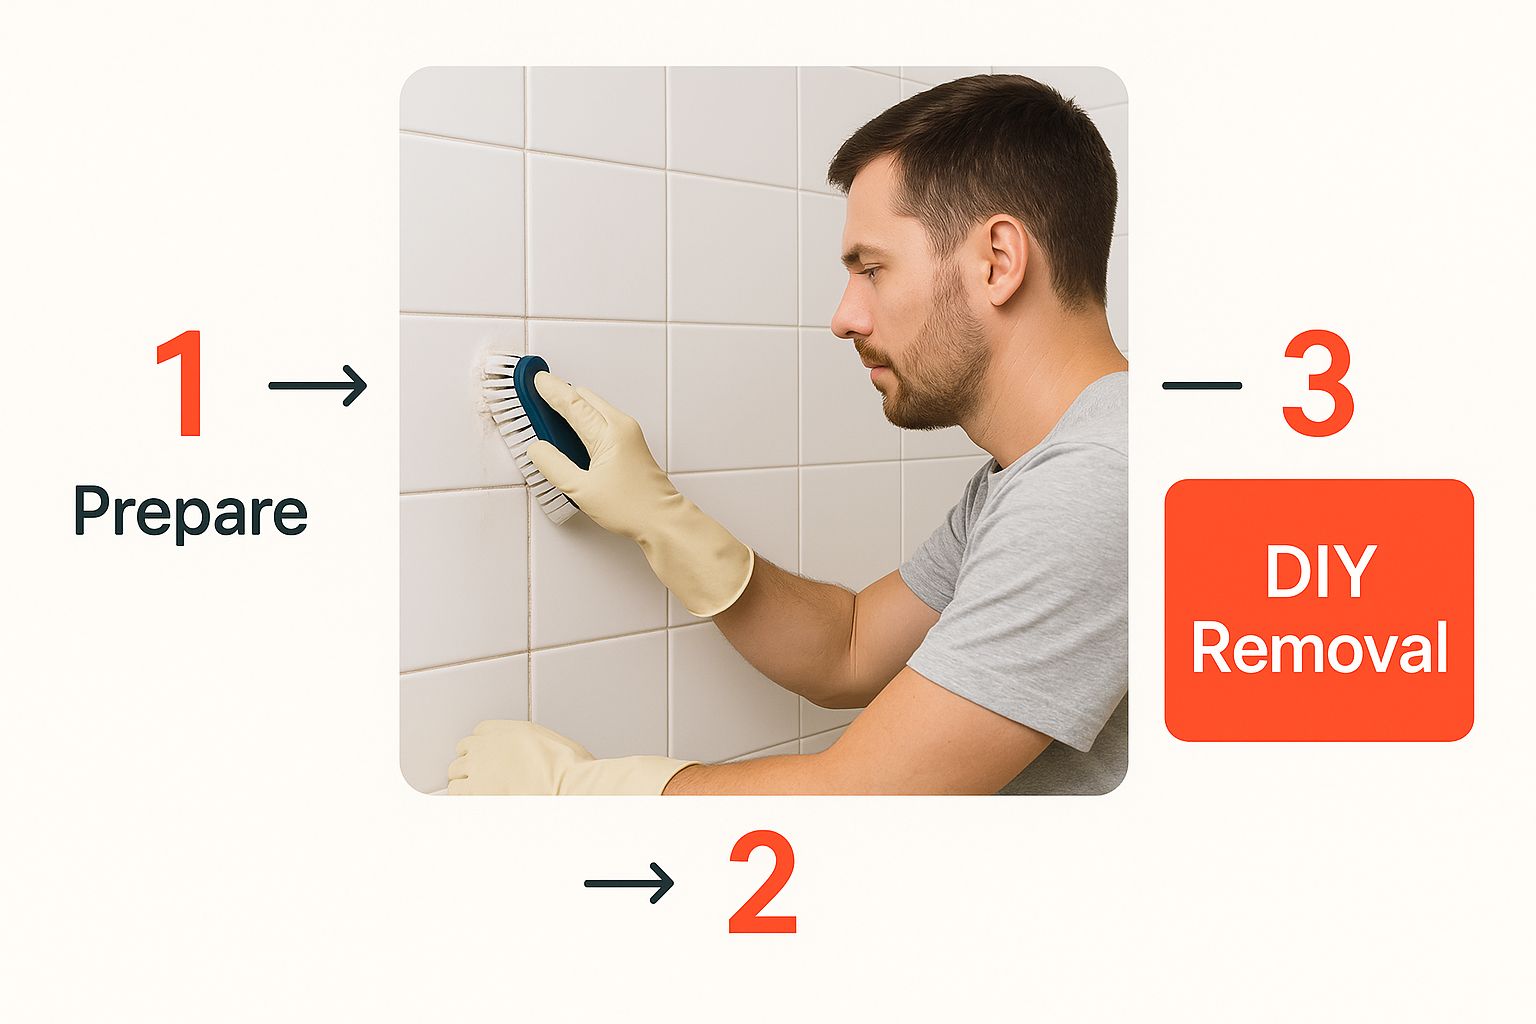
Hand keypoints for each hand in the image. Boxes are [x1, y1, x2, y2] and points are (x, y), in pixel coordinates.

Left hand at [447, 720, 590, 794]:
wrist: (564, 784)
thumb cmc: (565, 765)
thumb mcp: (546, 738)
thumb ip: (525, 741)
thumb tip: (523, 751)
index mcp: (505, 729)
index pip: (479, 732)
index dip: (483, 745)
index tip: (487, 754)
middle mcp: (487, 744)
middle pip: (464, 750)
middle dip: (471, 761)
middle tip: (480, 773)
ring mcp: (478, 767)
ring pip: (455, 771)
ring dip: (463, 778)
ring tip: (473, 788)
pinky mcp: (476, 791)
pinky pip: (456, 791)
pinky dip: (462, 795)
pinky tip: (472, 799)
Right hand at [525, 371, 675, 541]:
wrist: (662, 520)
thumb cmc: (632, 507)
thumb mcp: (581, 490)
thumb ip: (554, 465)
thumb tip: (537, 449)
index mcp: (609, 432)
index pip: (572, 402)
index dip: (550, 389)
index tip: (534, 379)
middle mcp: (621, 426)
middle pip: (584, 398)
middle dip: (559, 395)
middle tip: (536, 400)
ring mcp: (628, 433)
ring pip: (594, 407)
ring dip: (572, 408)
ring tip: (548, 419)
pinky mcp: (629, 443)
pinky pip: (601, 420)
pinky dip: (583, 420)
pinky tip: (570, 436)